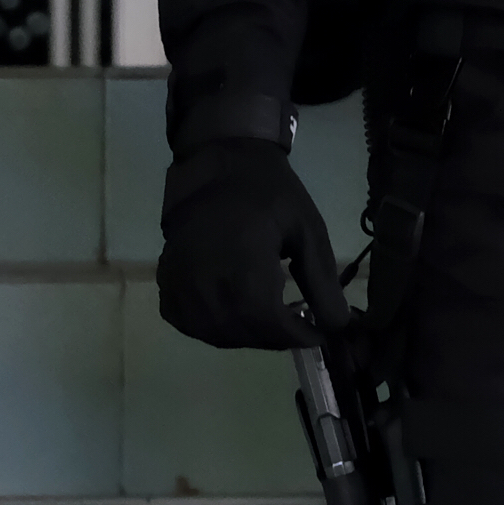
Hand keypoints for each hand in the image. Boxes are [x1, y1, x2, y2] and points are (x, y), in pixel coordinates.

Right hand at [155, 141, 347, 350]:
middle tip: (299, 322)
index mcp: (243, 272)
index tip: (320, 334)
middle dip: (278, 336)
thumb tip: (337, 325)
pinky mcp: (167, 288)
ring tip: (273, 317)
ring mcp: (180, 290)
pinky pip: (192, 325)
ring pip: (218, 335)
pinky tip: (236, 309)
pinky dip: (218, 327)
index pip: (272, 327)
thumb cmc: (268, 194)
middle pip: (246, 335)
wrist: (217, 167)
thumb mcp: (307, 229)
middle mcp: (206, 288)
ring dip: (249, 334)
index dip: (300, 337)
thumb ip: (322, 281)